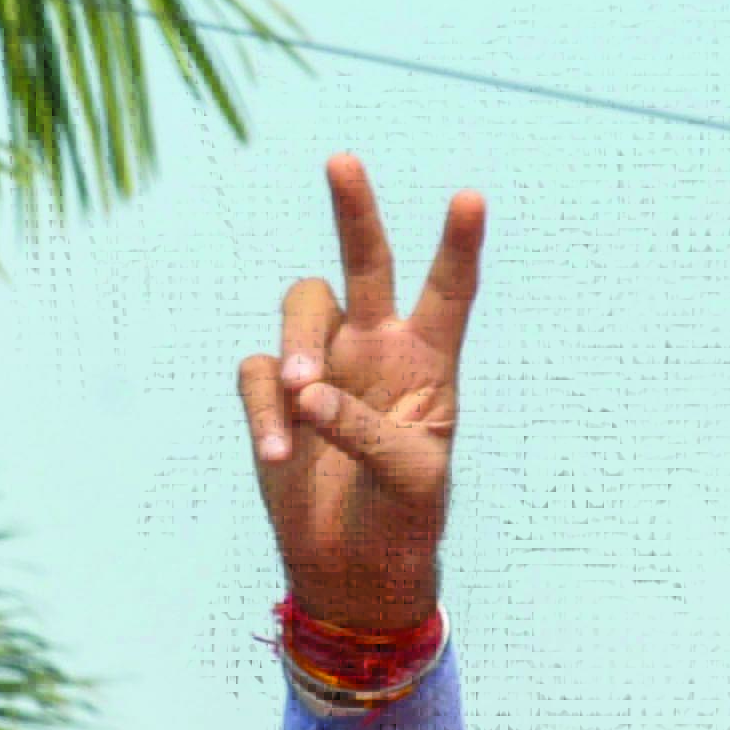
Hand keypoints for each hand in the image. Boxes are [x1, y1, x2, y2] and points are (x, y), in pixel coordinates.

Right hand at [234, 155, 480, 634]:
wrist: (355, 568)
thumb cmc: (404, 522)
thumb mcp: (408, 481)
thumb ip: (365, 431)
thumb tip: (307, 391)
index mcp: (429, 367)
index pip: (448, 295)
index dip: (458, 247)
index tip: (470, 197)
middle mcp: (376, 350)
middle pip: (364, 263)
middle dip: (355, 212)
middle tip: (343, 161)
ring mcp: (322, 366)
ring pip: (301, 308)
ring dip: (298, 343)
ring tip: (304, 397)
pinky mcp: (275, 393)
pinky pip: (258, 374)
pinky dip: (264, 409)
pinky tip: (277, 454)